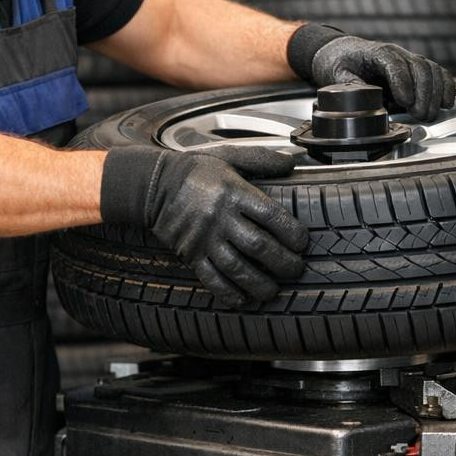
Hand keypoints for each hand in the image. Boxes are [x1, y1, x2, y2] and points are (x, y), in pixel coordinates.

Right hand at [137, 145, 307, 305]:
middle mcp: (220, 217)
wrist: (153, 184)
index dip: (291, 233)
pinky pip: (211, 278)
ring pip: (237, 268)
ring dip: (259, 284)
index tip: (302, 242)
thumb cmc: (196, 171)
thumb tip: (290, 162)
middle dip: (283, 262)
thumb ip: (260, 159)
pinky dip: (228, 292)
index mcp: (234, 192)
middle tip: (296, 269)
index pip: (270, 216)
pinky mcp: (190, 254)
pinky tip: (243, 299)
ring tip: (274, 291)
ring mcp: (204, 238)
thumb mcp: (228, 156)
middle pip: (258, 246)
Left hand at [309, 34, 455, 121]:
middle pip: (420, 67)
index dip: (403, 82)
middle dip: (423, 93)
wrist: (344, 53)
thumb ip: (350, 86)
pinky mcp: (417, 70)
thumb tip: (362, 99)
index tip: (405, 102)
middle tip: (419, 115)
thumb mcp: (337, 74)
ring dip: (435, 94)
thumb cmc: (340, 62)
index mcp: (378, 53)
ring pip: (432, 70)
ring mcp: (410, 61)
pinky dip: (446, 87)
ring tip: (429, 114)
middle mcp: (398, 54)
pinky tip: (447, 103)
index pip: (395, 63)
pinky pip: (438, 74)